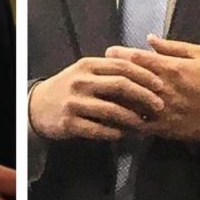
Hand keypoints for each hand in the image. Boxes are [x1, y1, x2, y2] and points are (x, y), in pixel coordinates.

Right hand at [29, 57, 164, 141]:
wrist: (38, 106)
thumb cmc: (70, 87)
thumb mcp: (86, 72)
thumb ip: (111, 70)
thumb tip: (145, 70)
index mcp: (89, 65)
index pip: (123, 66)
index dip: (145, 75)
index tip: (161, 84)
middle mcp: (81, 81)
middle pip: (120, 85)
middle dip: (144, 96)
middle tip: (159, 105)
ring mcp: (75, 102)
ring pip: (112, 110)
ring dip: (133, 118)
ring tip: (145, 124)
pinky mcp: (70, 123)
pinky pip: (99, 130)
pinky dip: (116, 133)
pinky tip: (126, 134)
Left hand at [106, 35, 199, 144]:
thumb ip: (173, 46)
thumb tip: (149, 39)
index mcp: (172, 68)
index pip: (138, 58)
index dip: (120, 53)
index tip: (110, 52)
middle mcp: (163, 89)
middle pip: (130, 79)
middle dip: (113, 72)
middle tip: (101, 68)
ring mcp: (161, 110)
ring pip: (129, 102)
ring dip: (114, 96)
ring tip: (102, 89)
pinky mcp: (162, 128)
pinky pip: (137, 124)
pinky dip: (123, 119)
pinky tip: (113, 114)